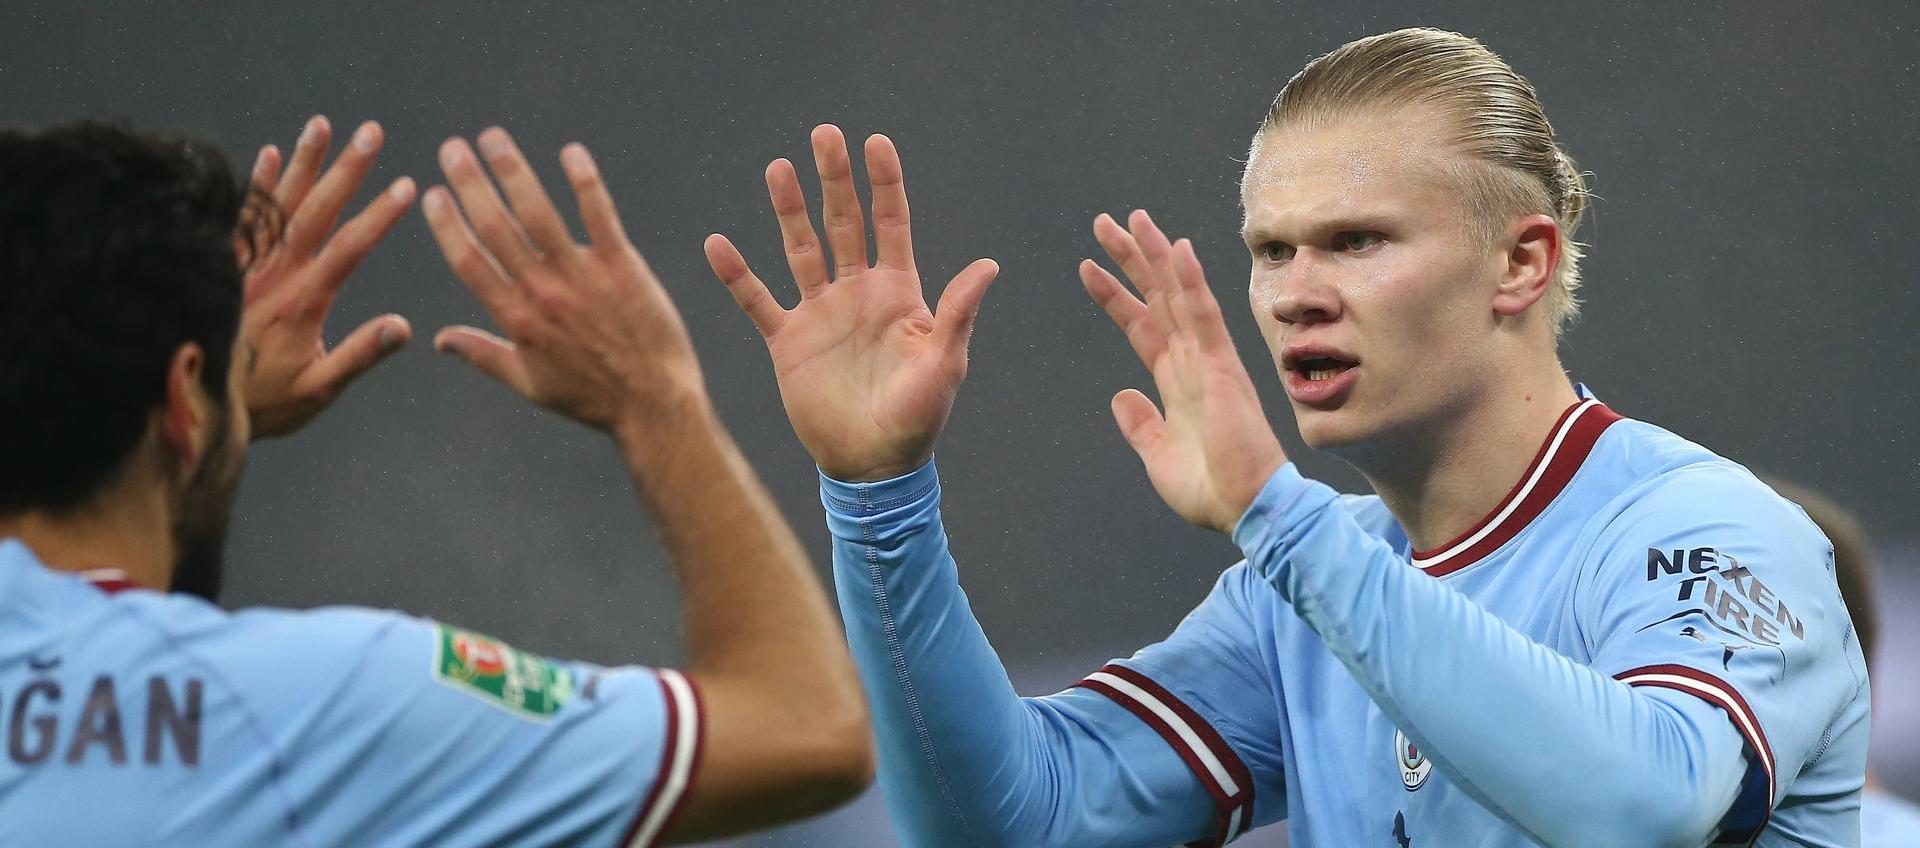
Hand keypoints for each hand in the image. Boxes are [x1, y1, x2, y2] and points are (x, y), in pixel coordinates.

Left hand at [242, 115, 415, 438]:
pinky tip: (268, 154)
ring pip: (278, 204)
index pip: (349, 249)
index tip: (406, 186)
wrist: (192, 403)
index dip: (378, 216)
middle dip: (346, 169)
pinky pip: (241, 217)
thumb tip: (403, 327)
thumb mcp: (319, 391)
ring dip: (302, 162)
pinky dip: (254, 185)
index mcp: (303, 302)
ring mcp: (247, 266)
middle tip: (372, 132)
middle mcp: (274, 275)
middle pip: (316, 211)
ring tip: (322, 124)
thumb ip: (359, 355)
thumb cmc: (264, 402)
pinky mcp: (225, 266)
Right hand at [421, 127, 704, 430]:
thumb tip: (439, 339)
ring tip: (493, 138)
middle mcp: (543, 293)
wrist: (653, 403)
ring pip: (539, 213)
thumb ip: (482, 354)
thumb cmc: (591, 397)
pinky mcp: (622, 267)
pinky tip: (571, 152)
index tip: (432, 193)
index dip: (447, 224)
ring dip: (513, 171)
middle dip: (470, 183)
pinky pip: (599, 216)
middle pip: (496, 227)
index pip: (469, 261)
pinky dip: (584, 181)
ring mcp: (582, 277)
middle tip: (453, 147)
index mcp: (516, 319)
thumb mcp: (529, 383)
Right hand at [704, 125, 998, 481]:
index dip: (885, 184)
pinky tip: (718, 244)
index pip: (892, 223)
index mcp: (899, 292)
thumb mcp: (944, 363)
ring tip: (777, 168)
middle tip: (825, 133)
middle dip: (835, 179)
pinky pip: (758, 301)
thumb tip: (989, 264)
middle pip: (844, 223)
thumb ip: (958, 312)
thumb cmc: (919, 418)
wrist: (873, 467)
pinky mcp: (788, 342)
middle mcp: (857, 294)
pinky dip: (738, 275)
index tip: (876, 142)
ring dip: (789, 210)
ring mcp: (821, 314)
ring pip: (801, 249)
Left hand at [1081, 211, 1287, 533]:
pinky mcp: (1222, 366)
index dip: (1115, 296)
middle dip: (1130, 260)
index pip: (1141, 325)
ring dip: (1154, 255)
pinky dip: (1191, 280)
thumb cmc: (1211, 489)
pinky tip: (1178, 248)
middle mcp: (1192, 361)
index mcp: (1176, 381)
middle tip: (1104, 222)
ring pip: (1176, 294)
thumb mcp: (1158, 455)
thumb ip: (1141, 424)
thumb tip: (1122, 396)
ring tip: (1131, 218)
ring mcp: (1207, 359)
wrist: (1246, 508)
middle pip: (1156, 297)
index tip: (1090, 267)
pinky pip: (1204, 314)